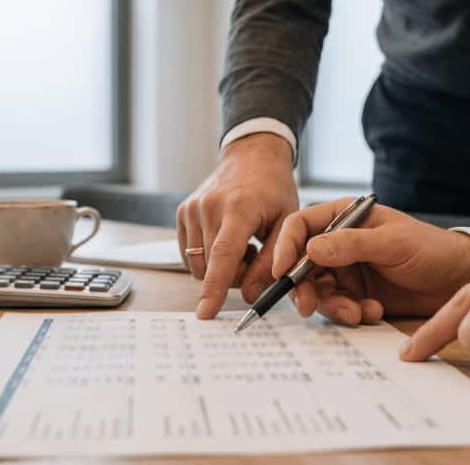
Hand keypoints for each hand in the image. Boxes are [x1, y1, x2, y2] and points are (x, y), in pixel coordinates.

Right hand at [177, 133, 298, 318]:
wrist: (252, 157)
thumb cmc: (274, 189)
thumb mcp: (287, 223)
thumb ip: (271, 262)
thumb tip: (253, 295)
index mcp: (238, 208)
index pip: (222, 256)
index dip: (214, 288)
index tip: (206, 312)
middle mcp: (208, 207)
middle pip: (212, 266)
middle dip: (234, 275)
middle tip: (255, 258)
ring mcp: (191, 209)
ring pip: (198, 264)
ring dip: (220, 268)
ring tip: (243, 247)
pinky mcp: (182, 213)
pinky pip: (190, 254)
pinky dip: (209, 258)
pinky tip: (227, 241)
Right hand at [271, 198, 469, 324]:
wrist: (458, 281)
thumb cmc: (430, 248)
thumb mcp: (393, 242)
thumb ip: (352, 244)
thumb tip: (311, 250)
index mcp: (343, 217)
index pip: (301, 226)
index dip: (285, 247)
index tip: (282, 271)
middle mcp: (338, 243)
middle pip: (300, 263)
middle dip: (303, 287)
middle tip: (309, 307)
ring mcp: (346, 270)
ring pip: (318, 290)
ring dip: (332, 305)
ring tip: (357, 312)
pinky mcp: (355, 295)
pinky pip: (338, 307)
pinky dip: (350, 313)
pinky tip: (373, 312)